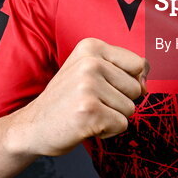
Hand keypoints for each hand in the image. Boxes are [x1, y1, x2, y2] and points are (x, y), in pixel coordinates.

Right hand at [6, 38, 148, 156]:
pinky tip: (86, 125)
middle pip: (136, 88)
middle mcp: (90, 63)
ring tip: (88, 113)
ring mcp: (89, 86)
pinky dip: (108, 131)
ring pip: (130, 108)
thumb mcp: (89, 71)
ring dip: (112, 117)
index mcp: (91, 47)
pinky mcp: (90, 111)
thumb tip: (146, 85)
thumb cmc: (66, 100)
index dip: (129, 82)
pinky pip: (122, 125)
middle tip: (92, 103)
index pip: (139, 64)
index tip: (107, 88)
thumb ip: (121, 70)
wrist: (32, 126)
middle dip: (119, 102)